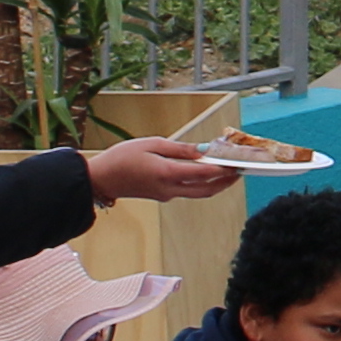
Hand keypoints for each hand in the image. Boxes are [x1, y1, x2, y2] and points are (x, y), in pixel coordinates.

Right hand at [85, 136, 237, 202]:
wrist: (101, 179)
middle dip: (226, 181)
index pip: (204, 174)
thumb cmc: (122, 158)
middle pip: (207, 190)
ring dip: (215, 184)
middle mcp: (170, 189)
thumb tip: (203, 150)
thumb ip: (180, 149)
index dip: (224, 169)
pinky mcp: (162, 196)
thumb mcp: (151, 144)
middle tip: (240, 170)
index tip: (237, 162)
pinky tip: (204, 172)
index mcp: (167, 174)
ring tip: (227, 171)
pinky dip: (200, 183)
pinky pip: (188, 191)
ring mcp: (166, 195)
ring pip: (199, 193)